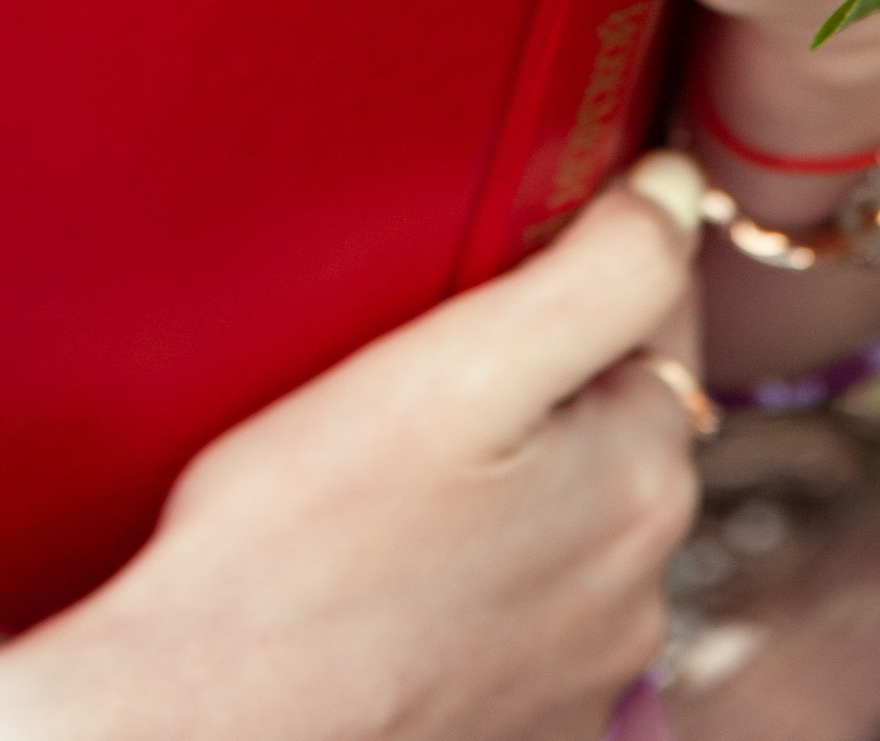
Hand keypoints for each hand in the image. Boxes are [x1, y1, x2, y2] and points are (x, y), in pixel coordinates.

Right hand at [0, 168, 701, 740]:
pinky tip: (395, 556)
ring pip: (567, 516)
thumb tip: (677, 193)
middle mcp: (636, 592)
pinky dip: (480, 570)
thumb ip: (599, 272)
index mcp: (643, 484)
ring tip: (399, 458)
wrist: (202, 721)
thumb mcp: (458, 364)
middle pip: (617, 418)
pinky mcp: (517, 726)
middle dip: (549, 372)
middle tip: (429, 350)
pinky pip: (522, 607)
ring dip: (518, 475)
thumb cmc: (302, 544)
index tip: (497, 254)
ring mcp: (579, 674)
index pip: (660, 311)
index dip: (582, 257)